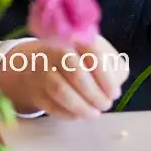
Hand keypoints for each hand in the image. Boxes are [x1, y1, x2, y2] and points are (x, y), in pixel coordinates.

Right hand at [0, 35, 128, 119]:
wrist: (39, 62)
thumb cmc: (78, 58)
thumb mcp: (98, 54)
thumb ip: (112, 66)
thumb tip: (115, 84)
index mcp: (76, 36)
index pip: (93, 54)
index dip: (106, 77)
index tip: (114, 94)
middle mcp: (56, 49)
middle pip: (76, 73)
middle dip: (94, 94)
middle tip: (105, 105)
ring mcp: (42, 69)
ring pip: (60, 90)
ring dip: (81, 106)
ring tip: (94, 114)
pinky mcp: (35, 89)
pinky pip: (51, 104)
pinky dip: (67, 113)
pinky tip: (78, 114)